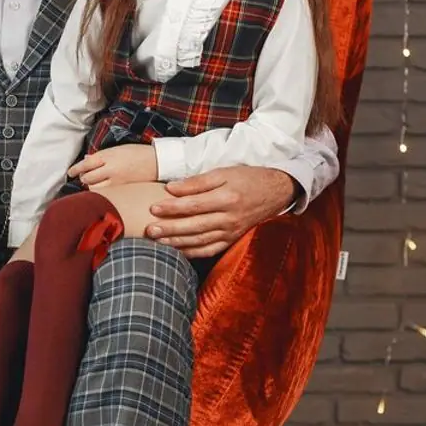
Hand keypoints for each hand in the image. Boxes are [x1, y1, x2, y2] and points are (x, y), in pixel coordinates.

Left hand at [68, 144, 157, 188]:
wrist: (158, 161)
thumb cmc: (138, 153)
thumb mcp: (118, 149)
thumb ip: (101, 155)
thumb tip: (86, 159)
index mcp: (108, 155)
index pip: (86, 164)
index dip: (76, 169)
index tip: (70, 172)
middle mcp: (110, 168)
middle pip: (88, 178)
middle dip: (84, 178)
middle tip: (85, 177)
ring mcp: (116, 181)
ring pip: (95, 189)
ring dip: (92, 187)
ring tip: (96, 184)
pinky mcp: (123, 190)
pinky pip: (106, 194)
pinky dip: (102, 193)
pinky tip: (104, 190)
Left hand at [144, 166, 296, 258]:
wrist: (276, 192)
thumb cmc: (247, 178)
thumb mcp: (224, 172)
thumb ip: (197, 182)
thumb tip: (171, 189)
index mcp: (227, 198)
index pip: (193, 205)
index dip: (172, 208)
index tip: (152, 208)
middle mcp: (229, 218)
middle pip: (194, 226)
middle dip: (169, 229)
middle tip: (149, 230)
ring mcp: (231, 232)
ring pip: (200, 240)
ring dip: (177, 242)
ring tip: (156, 242)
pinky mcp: (233, 240)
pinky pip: (210, 250)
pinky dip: (193, 252)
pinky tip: (177, 252)